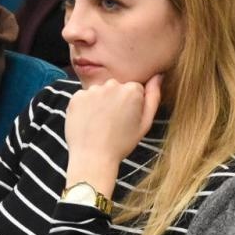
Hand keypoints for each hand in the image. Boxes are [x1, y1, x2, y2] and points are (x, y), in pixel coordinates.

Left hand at [63, 76, 162, 196]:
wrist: (93, 157)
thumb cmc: (121, 143)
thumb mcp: (145, 124)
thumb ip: (153, 97)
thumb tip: (158, 76)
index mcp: (132, 90)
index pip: (134, 89)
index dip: (132, 104)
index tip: (127, 118)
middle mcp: (112, 85)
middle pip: (116, 87)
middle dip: (115, 100)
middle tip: (113, 122)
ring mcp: (92, 90)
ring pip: (99, 92)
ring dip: (100, 102)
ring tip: (100, 123)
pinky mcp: (76, 96)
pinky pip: (84, 97)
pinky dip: (85, 106)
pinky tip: (88, 122)